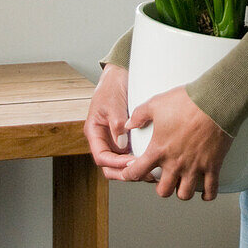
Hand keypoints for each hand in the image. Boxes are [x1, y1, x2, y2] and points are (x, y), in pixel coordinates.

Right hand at [84, 64, 155, 181]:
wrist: (120, 74)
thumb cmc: (112, 87)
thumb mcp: (113, 104)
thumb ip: (116, 124)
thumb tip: (121, 144)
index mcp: (94, 132)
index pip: (102, 157)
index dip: (116, 164)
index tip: (132, 164)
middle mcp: (104, 138)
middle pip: (110, 165)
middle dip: (125, 172)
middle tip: (143, 172)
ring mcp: (114, 138)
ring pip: (121, 162)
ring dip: (133, 168)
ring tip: (151, 170)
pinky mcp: (125, 136)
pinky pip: (130, 152)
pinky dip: (139, 158)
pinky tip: (152, 159)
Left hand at [122, 86, 233, 201]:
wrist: (215, 102)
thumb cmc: (187, 102)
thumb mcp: (156, 103)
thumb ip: (139, 115)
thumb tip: (128, 124)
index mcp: (159, 150)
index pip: (136, 172)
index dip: (129, 175)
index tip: (129, 174)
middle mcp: (175, 163)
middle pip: (163, 191)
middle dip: (162, 187)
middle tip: (164, 179)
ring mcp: (195, 166)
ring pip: (185, 194)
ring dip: (182, 191)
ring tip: (183, 184)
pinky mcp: (213, 165)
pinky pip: (211, 189)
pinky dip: (208, 194)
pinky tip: (205, 193)